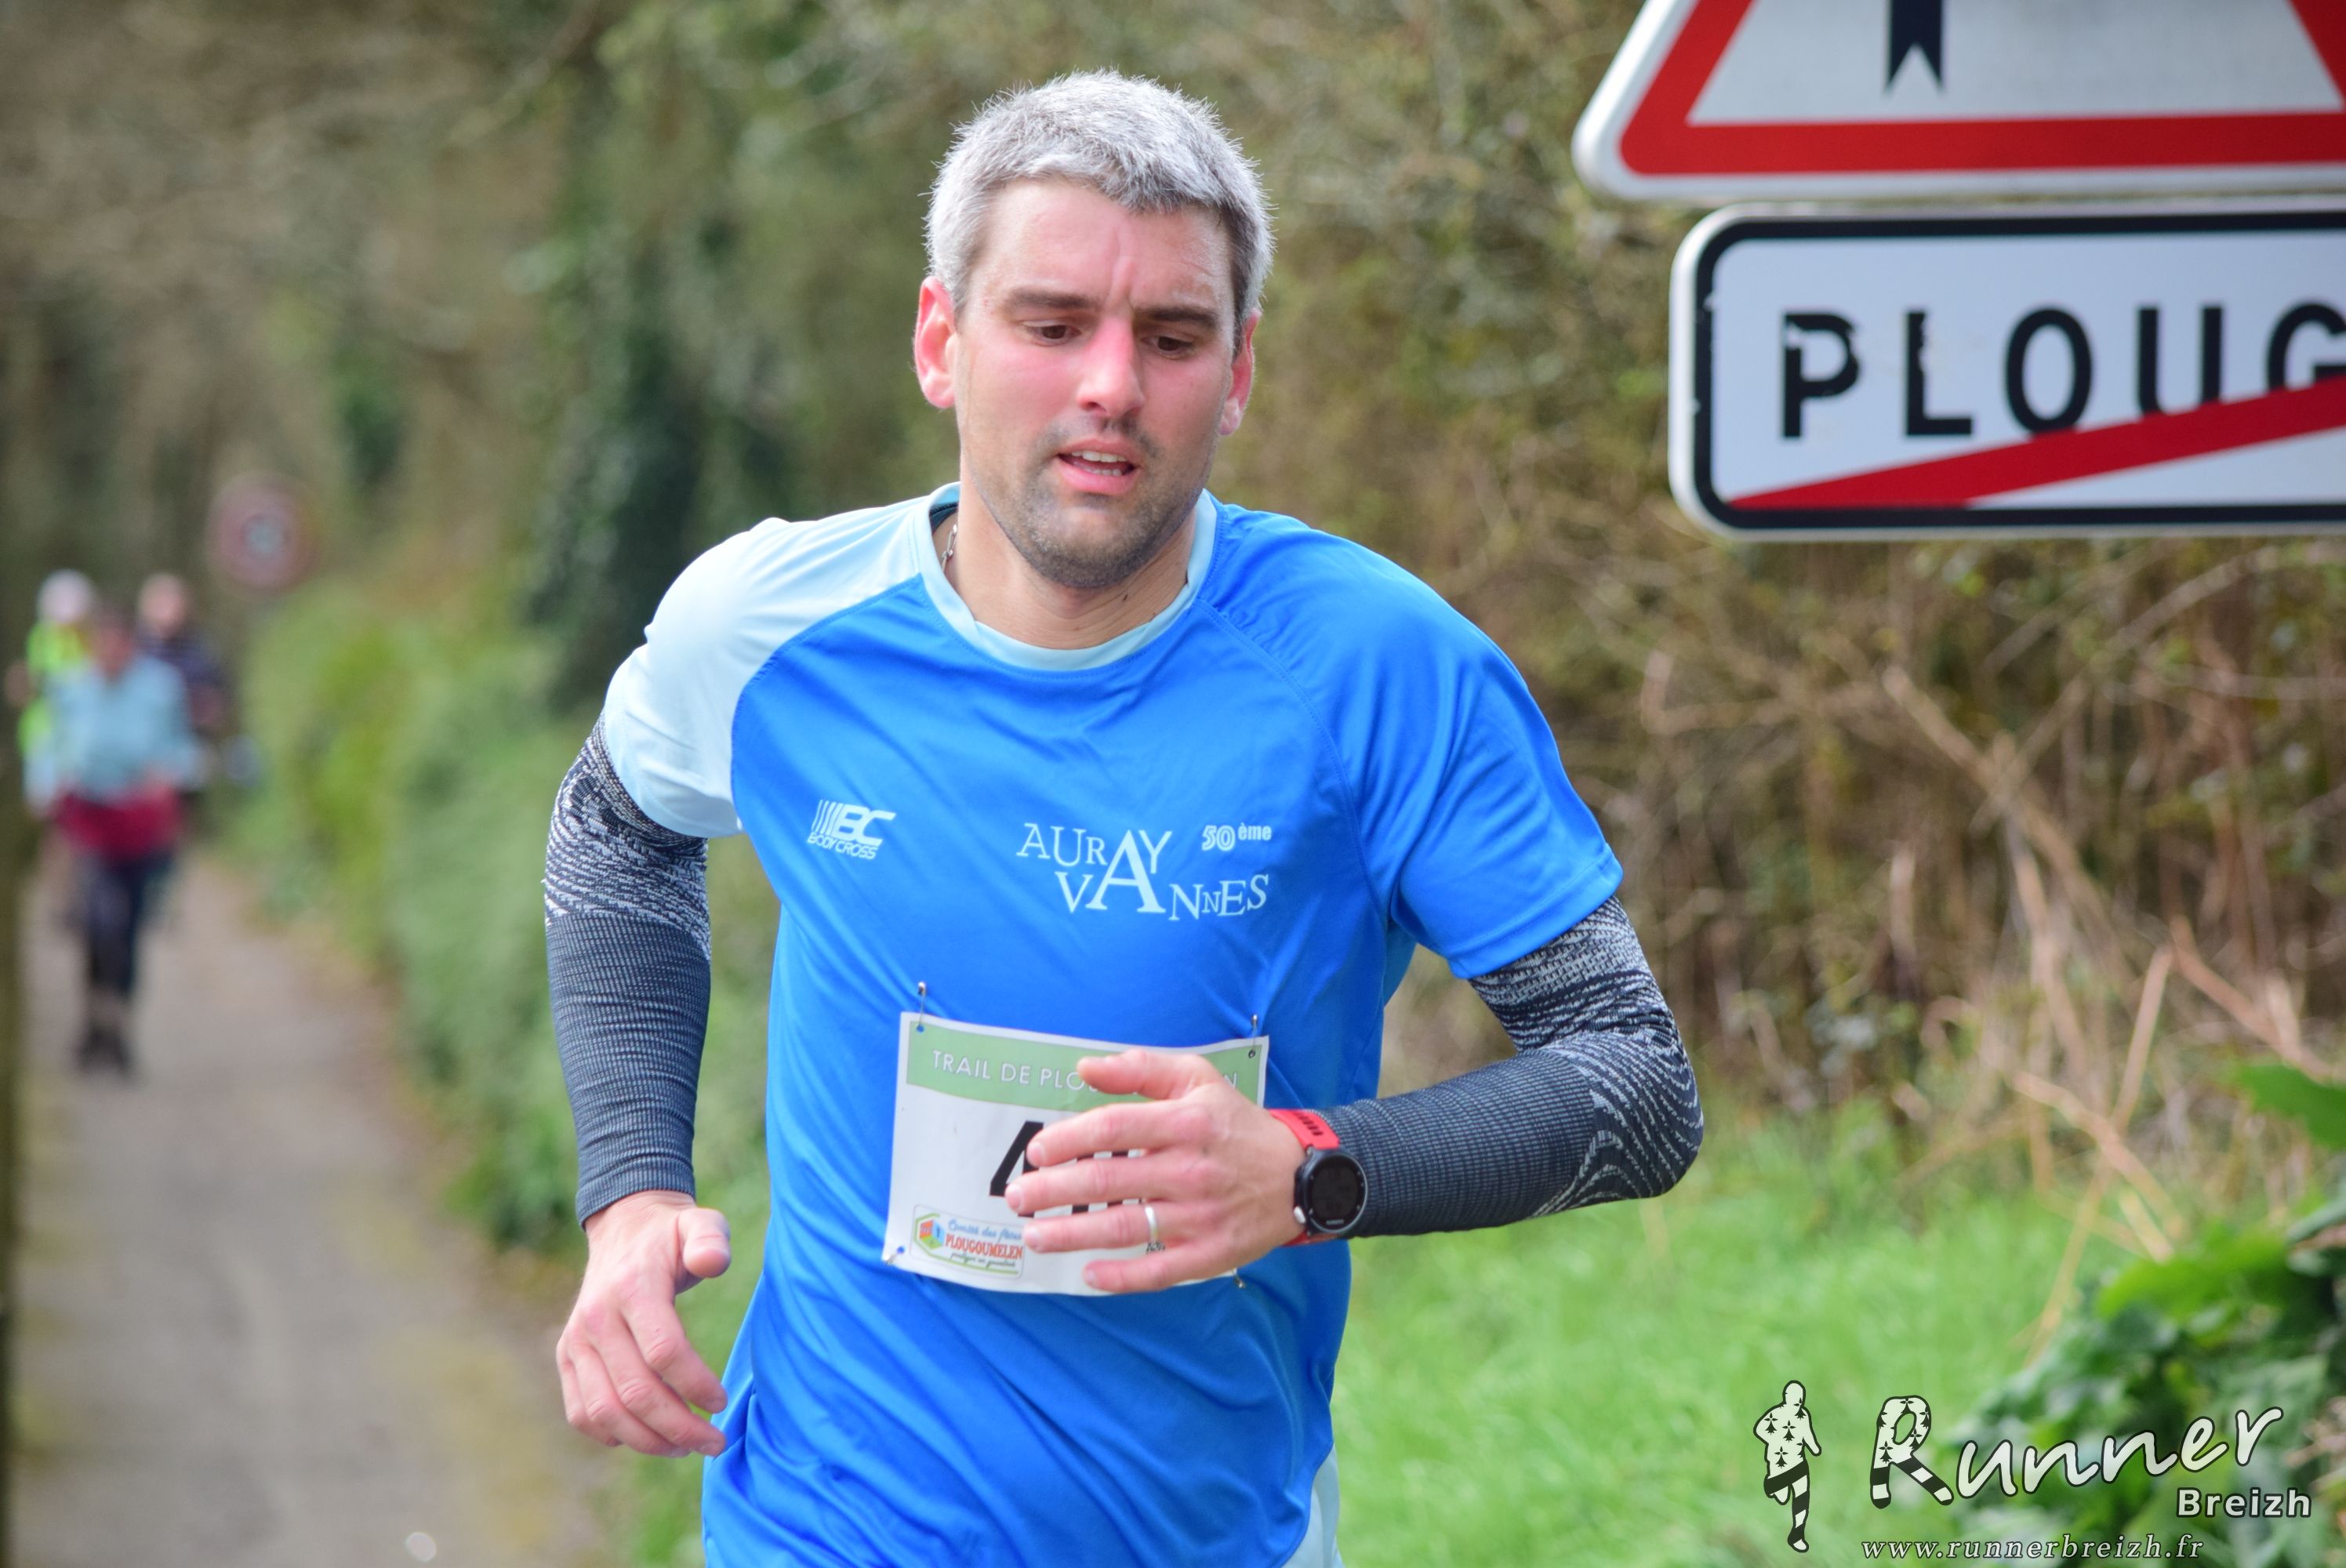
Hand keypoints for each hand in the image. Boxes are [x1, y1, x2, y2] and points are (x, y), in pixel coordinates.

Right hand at [558, 1189, 731, 1456]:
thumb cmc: (672, 1236)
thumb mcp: (699, 1223)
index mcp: (632, 1287)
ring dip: (648, 1441)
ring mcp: (576, 1340)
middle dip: (679, 1427)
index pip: (663, 1351)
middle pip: (635, 1392)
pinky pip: (580, 1413)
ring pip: (605, 1412)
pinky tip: (646, 1437)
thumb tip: (712, 1262)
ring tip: (685, 1448)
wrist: (624, 1229)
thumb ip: (710, 1240)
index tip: (721, 1403)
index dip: (695, 1384)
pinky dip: (611, 1435)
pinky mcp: (566, 1357)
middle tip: (714, 1442)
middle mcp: (596, 1318)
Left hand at [1005, 1049, 1305, 1292]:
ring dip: (1070, 1235)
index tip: (1036, 1151)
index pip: (1113, 1129)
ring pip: (1123, 1228)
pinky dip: (1120, 1277)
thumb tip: (1084, 1068)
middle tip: (1017, 1196)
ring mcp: (1200, 1216)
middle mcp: (1190, 1169)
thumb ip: (1140, 1068)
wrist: (1299, 1176)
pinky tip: (1087, 1274)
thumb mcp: (1197, 1079)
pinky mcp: (1211, 1254)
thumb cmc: (1235, 1124)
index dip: (1067, 1140)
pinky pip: (1158, 1270)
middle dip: (1052, 1191)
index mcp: (1185, 1122)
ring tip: (1033, 1234)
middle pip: (1107, 1182)